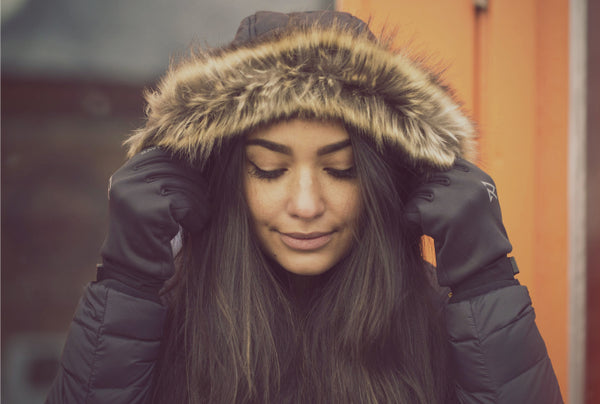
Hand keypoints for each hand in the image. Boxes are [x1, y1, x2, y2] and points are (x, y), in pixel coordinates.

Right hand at [99, 147, 209, 294]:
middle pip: (177, 168)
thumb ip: (163, 175)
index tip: (196, 184)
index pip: (164, 153)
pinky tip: (194, 227)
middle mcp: (125, 181)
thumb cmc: (153, 234)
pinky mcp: (149, 211)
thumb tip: (196, 147)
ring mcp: (134, 195)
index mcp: (126, 174)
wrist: (135, 271)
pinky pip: (186, 204)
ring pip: (185, 186)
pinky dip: (197, 216)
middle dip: (196, 186)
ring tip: (198, 217)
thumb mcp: (151, 199)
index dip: (187, 165)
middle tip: (202, 204)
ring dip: (199, 203)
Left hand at [405, 159, 512, 288]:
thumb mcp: (478, 201)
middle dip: (428, 196)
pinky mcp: (438, 214)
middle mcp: (471, 185)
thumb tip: (428, 160)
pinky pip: (412, 209)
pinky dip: (413, 221)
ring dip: (421, 210)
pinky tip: (428, 232)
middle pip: (430, 177)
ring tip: (437, 226)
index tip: (439, 198)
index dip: (436, 179)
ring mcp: (455, 198)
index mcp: (482, 179)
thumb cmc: (474, 236)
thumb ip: (460, 181)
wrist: (480, 270)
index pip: (446, 163)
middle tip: (439, 218)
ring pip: (419, 192)